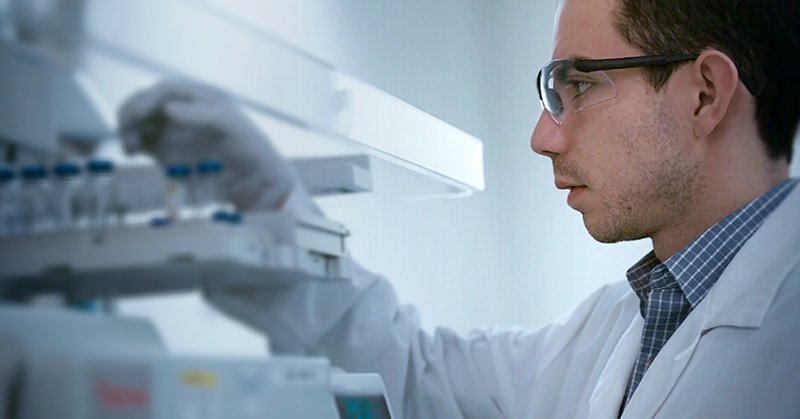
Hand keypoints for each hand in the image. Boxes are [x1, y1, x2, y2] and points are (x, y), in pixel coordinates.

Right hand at [117, 79, 314, 211]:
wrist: (257, 180)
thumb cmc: (251, 147)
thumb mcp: (231, 125)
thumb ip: (201, 115)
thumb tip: (168, 108)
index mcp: (201, 97)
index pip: (167, 90)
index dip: (149, 99)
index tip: (139, 114)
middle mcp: (184, 111)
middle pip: (147, 103)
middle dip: (132, 112)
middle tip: (127, 129)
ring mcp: (175, 131)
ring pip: (140, 122)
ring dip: (128, 128)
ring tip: (130, 145)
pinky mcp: (168, 152)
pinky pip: (143, 142)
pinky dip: (133, 143)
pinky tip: (133, 152)